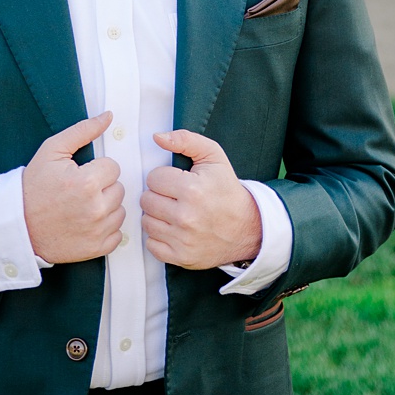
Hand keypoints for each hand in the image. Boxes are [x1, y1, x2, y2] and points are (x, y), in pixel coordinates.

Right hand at [21, 112, 124, 264]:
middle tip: (78, 191)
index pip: (113, 167)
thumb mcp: (51, 151)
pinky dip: (105, 229)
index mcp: (86, 182)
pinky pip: (117, 233)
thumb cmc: (34, 186)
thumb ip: (82, 131)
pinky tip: (86, 223)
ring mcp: (98, 230)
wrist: (19, 224)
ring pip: (120, 210)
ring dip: (105, 207)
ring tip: (81, 206)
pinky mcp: (98, 248)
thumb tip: (108, 116)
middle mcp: (96, 208)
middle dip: (102, 187)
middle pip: (119, 188)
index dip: (95, 169)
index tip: (79, 175)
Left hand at [143, 130, 262, 269]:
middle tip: (175, 198)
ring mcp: (183, 240)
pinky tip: (174, 230)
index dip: (164, 177)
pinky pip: (152, 245)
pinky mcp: (182, 258)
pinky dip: (159, 238)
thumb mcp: (213, 157)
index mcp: (192, 190)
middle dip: (158, 196)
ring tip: (174, 213)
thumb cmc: (227, 191)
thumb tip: (158, 137)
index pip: (153, 178)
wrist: (248, 228)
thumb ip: (186, 140)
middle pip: (146, 200)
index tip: (178, 182)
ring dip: (157, 216)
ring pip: (146, 221)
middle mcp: (186, 217)